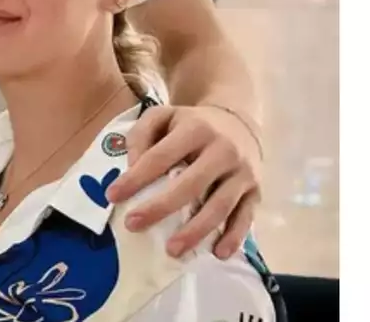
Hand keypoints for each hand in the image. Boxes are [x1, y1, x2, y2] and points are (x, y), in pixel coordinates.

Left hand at [106, 104, 261, 259]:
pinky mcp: (256, 191)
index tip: (113, 196)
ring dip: (195, 230)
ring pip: (220, 206)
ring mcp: (242, 172)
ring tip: (171, 250)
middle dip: (160, 207)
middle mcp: (222, 149)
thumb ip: (141, 135)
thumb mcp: (163, 116)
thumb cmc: (192, 125)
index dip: (136, 178)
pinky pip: (246, 217)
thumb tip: (131, 168)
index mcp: (195, 128)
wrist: (238, 122)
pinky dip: (233, 237)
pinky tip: (217, 252)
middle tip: (133, 225)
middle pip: (191, 184)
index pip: (161, 156)